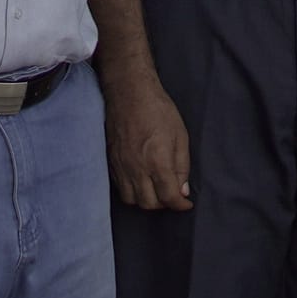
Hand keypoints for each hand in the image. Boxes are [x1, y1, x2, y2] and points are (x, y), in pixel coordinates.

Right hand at [102, 69, 192, 210]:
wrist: (128, 91)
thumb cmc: (158, 109)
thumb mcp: (181, 136)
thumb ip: (182, 166)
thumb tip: (182, 190)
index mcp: (158, 162)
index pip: (168, 198)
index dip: (180, 205)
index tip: (185, 203)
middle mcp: (137, 168)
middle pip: (149, 204)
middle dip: (163, 203)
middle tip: (171, 194)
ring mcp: (121, 165)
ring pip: (131, 199)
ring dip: (145, 199)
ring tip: (154, 189)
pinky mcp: (111, 160)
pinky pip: (119, 186)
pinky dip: (131, 190)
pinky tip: (140, 179)